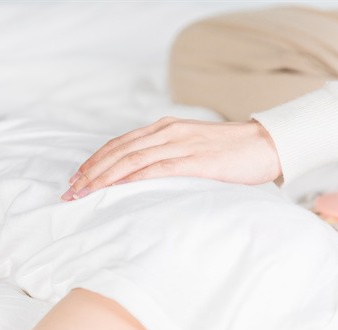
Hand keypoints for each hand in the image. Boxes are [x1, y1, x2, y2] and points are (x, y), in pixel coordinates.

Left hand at [62, 117, 281, 200]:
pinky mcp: (194, 160)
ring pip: (130, 159)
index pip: (120, 144)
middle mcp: (167, 132)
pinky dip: (131, 178)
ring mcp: (179, 144)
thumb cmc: (231, 152)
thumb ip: (169, 157)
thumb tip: (145, 178)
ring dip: (103, 176)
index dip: (95, 160)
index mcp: (165, 129)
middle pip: (118, 150)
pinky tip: (115, 188)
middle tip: (70, 190)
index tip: (77, 177)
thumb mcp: (193, 148)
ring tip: (83, 192)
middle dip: (90, 171)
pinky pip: (156, 168)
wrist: (267, 144)